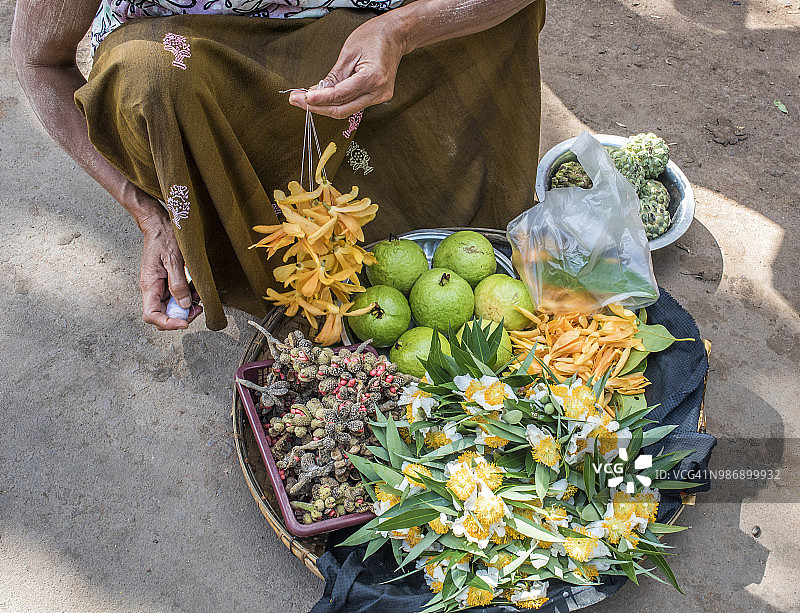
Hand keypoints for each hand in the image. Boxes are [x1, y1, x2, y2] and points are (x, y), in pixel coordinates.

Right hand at [139, 215, 201, 330]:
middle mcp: (151, 290)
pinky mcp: (164, 283)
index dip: (168, 323)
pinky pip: (174, 297)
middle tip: (198, 309)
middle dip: (181, 316)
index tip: (184, 322)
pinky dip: (186, 298)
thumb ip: (178, 284)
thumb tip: (184, 304)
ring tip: (199, 299)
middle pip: (162, 315)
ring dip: (185, 308)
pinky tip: (195, 291)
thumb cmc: (164, 238)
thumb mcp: (173, 260)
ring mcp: (158, 287)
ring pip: (170, 308)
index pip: (151, 316)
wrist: (159, 225)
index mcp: (149, 286)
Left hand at [288, 14, 407, 118]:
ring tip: (305, 99)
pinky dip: (337, 102)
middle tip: (297, 101)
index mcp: (373, 77)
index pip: (341, 95)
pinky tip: (322, 98)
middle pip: (343, 109)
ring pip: (347, 110)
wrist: (395, 35)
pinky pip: (353, 104)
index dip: (320, 99)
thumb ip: (333, 76)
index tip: (302, 97)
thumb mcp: (349, 52)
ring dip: (325, 107)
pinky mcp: (378, 97)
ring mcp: (380, 96)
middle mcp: (379, 91)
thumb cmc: (374, 37)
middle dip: (318, 107)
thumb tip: (316, 92)